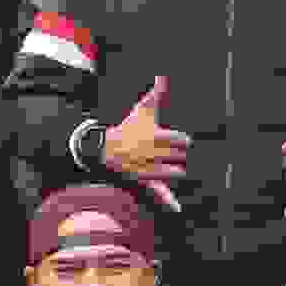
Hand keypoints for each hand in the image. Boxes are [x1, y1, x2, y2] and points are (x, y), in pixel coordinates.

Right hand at [101, 77, 190, 191]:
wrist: (104, 149)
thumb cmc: (127, 128)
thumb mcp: (141, 110)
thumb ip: (156, 95)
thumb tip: (163, 76)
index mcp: (155, 136)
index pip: (179, 139)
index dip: (180, 140)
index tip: (181, 140)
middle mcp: (154, 153)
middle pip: (179, 155)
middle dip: (178, 153)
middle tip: (170, 151)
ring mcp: (150, 168)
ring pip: (175, 171)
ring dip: (176, 168)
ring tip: (172, 164)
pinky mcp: (146, 181)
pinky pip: (160, 192)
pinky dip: (169, 200)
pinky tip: (178, 208)